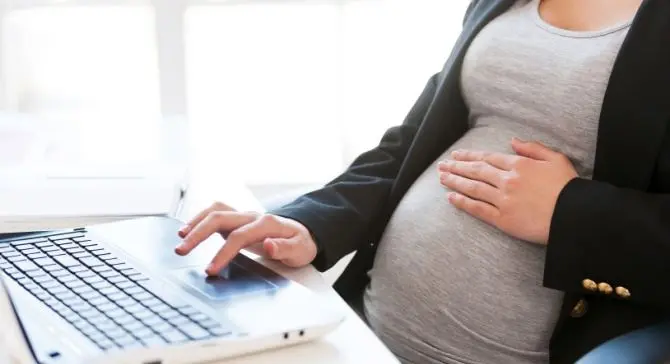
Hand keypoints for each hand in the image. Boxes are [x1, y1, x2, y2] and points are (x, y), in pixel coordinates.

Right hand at [175, 202, 317, 274]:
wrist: (304, 233)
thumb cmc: (301, 243)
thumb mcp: (300, 250)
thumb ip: (285, 248)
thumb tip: (268, 245)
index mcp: (266, 224)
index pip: (238, 237)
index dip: (222, 253)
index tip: (210, 270)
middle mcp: (252, 216)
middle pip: (220, 218)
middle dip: (198, 233)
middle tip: (181, 250)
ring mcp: (243, 216)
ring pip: (215, 211)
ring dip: (195, 222)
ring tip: (180, 238)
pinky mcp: (237, 219)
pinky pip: (215, 212)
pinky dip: (200, 218)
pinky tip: (189, 229)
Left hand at [437, 138, 577, 243]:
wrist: (575, 216)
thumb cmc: (568, 187)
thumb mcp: (556, 159)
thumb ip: (533, 148)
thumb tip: (512, 140)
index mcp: (519, 164)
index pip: (488, 158)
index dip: (470, 156)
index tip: (456, 155)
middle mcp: (507, 180)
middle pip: (476, 171)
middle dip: (456, 167)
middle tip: (442, 165)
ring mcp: (503, 200)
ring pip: (473, 188)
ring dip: (455, 182)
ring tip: (441, 178)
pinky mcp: (503, 219)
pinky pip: (478, 209)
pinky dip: (463, 202)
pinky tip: (451, 197)